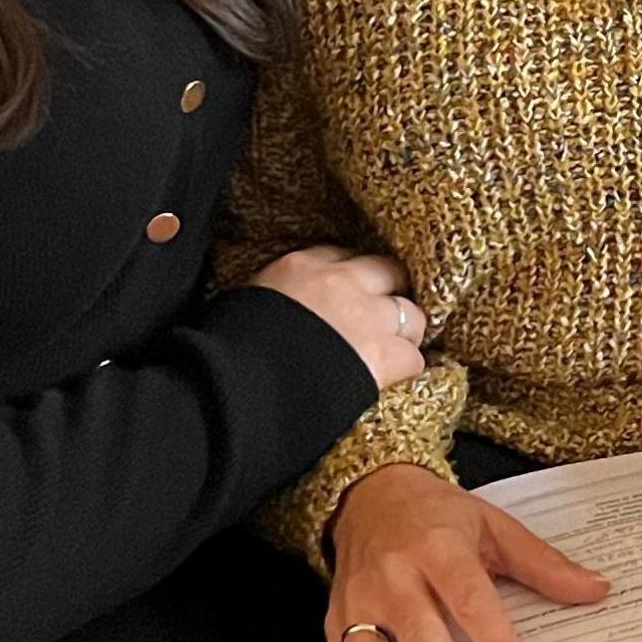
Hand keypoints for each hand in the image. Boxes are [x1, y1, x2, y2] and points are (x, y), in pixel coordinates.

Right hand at [248, 245, 427, 389]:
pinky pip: (413, 357)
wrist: (234, 386)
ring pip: (411, 313)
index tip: (351, 293)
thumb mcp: (244, 305)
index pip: (342, 256)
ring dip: (405, 332)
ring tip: (394, 351)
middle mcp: (339, 282)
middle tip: (383, 318)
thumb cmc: (229, 349)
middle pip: (388, 272)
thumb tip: (281, 311)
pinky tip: (393, 379)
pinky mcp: (380, 355)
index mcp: (300, 265)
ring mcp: (364, 317)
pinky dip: (407, 369)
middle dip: (389, 293)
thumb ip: (275, 298)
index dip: (352, 278)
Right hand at [323, 463, 609, 641]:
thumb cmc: (434, 514)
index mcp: (439, 546)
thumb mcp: (493, 525)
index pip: (468, 596)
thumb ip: (543, 563)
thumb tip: (595, 590)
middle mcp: (394, 573)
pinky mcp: (336, 620)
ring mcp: (360, 599)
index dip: (491, 640)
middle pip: (416, 630)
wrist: (368, 491)